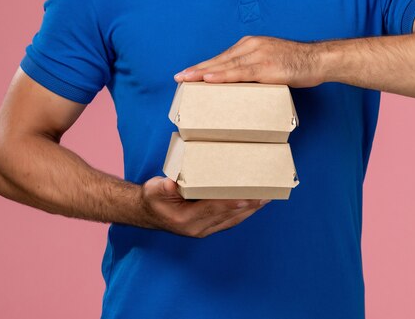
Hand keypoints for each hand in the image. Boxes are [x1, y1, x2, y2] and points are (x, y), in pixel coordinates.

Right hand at [140, 176, 269, 237]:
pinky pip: (230, 220)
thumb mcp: (153, 189)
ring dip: (250, 209)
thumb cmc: (153, 198)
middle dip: (247, 205)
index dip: (229, 203)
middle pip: (227, 216)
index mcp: (185, 219)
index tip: (245, 196)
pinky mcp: (208, 227)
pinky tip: (254, 204)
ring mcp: (204, 230)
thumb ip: (162, 187)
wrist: (148, 213)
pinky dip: (244, 212)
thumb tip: (171, 184)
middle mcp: (197, 228)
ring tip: (266, 197)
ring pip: (232, 220)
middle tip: (265, 193)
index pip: (212, 209)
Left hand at [173, 35, 325, 86]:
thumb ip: (255, 70)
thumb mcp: (272, 62)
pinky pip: (240, 73)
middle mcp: (251, 47)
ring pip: (225, 65)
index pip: (222, 57)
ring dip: (204, 73)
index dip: (204, 66)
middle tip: (178, 77)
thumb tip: (242, 86)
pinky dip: (222, 76)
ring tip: (187, 79)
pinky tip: (209, 79)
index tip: (188, 73)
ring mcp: (258, 55)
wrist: (318, 60)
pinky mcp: (266, 67)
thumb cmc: (297, 64)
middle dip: (197, 69)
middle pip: (219, 59)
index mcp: (251, 45)